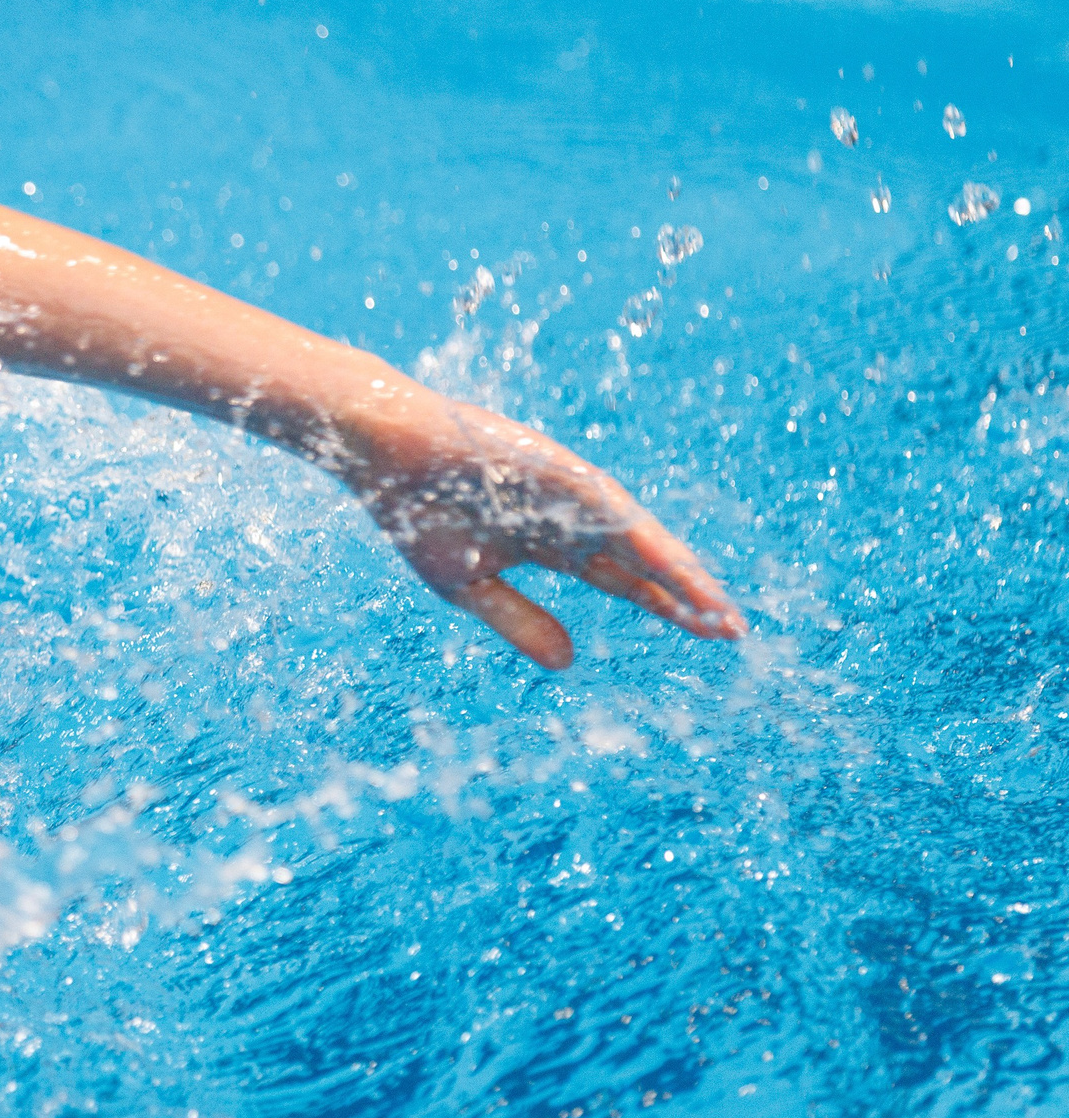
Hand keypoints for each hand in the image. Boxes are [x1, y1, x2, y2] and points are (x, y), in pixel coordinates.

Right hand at [349, 397, 743, 669]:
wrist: (383, 455)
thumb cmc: (417, 513)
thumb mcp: (469, 585)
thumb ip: (520, 621)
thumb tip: (571, 662)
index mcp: (551, 543)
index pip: (623, 579)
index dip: (666, 606)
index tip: (710, 634)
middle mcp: (572, 515)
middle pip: (643, 562)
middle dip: (687, 594)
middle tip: (734, 629)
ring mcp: (568, 490)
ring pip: (636, 536)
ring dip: (677, 571)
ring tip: (714, 606)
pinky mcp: (556, 470)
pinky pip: (608, 508)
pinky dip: (641, 539)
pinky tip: (672, 567)